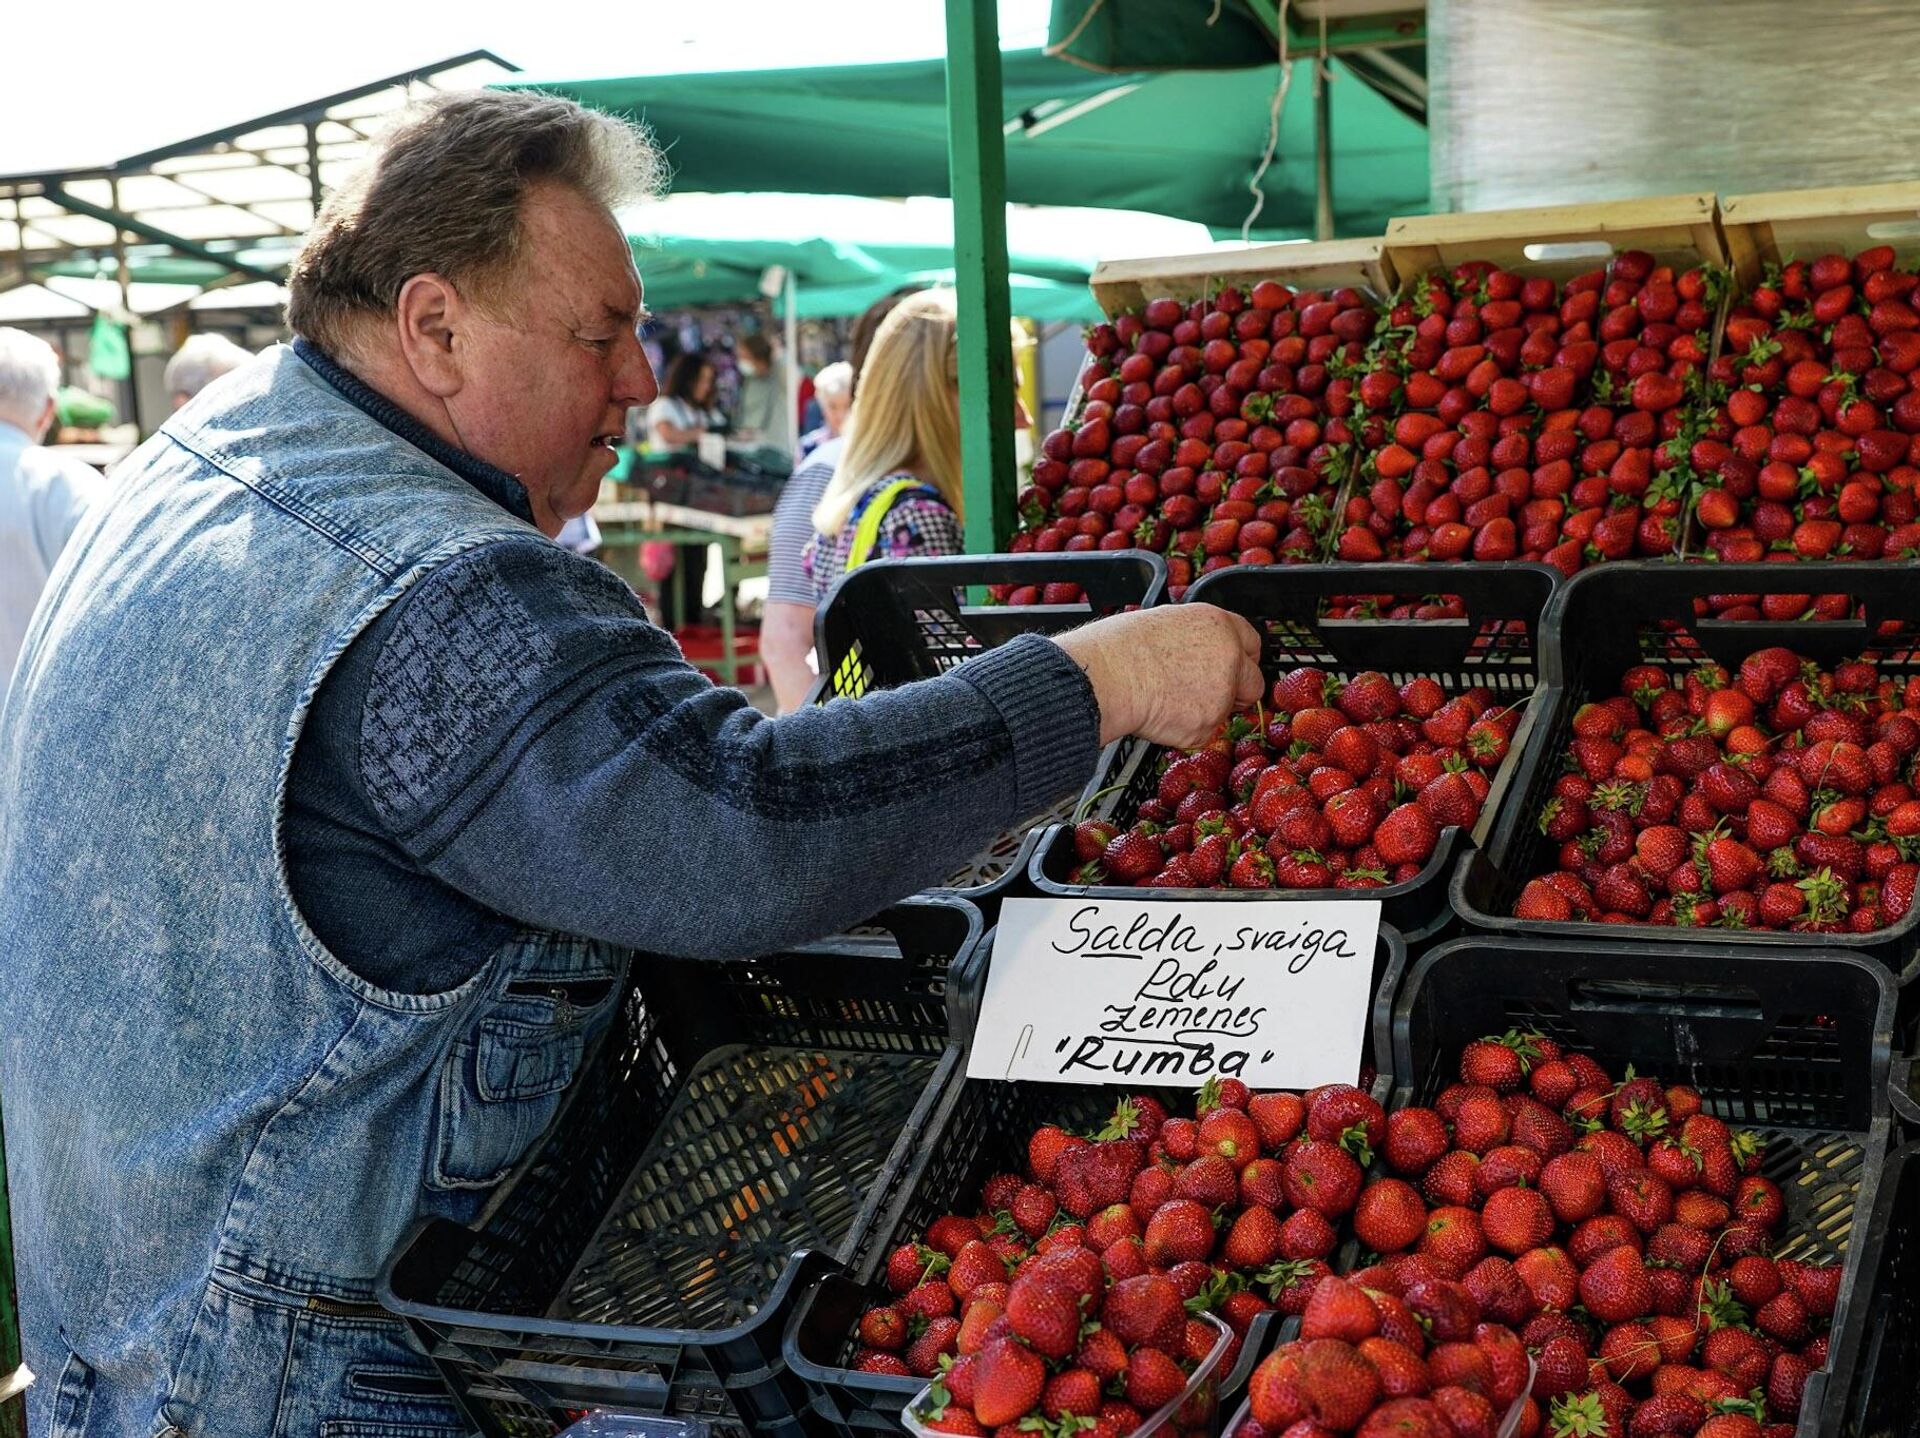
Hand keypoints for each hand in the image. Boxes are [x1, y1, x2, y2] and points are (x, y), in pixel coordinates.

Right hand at [1053, 604, 1264, 749]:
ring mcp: (1221, 692)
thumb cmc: (1120, 647)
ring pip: (1224, 712)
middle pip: (1253, 684)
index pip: (1252, 643)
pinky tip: (1160, 714)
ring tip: (1165, 700)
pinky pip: (1201, 733)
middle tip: (1207, 696)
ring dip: (1204, 712)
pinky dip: (1184, 731)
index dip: (1242, 660)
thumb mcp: (1166, 622)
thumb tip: (1200, 654)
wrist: (1106, 676)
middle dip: (1236, 694)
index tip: (1236, 669)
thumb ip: (1196, 639)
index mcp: (1218, 624)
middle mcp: (1229, 657)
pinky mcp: (1207, 724)